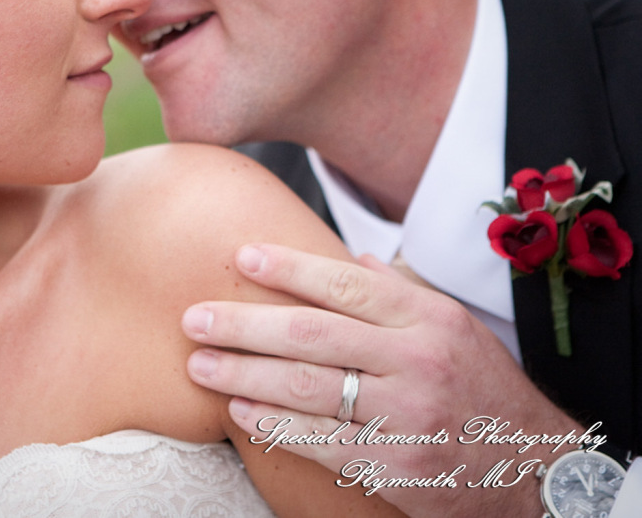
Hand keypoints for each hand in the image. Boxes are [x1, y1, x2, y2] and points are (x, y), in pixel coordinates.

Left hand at [182, 244, 581, 516]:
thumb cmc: (480, 385)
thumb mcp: (454, 326)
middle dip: (245, 324)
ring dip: (244, 374)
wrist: (530, 467)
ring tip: (199, 363)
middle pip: (312, 334)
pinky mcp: (392, 464)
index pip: (345, 284)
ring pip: (307, 388)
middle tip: (194, 318)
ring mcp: (403, 416)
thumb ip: (399, 291)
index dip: (288, 269)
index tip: (241, 256)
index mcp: (428, 318)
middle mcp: (416, 361)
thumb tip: (352, 257)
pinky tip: (239, 409)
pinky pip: (319, 440)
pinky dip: (273, 424)